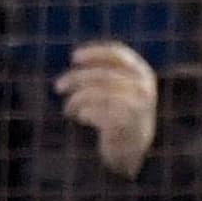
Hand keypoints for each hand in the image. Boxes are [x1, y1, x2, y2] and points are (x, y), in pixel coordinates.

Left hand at [58, 42, 158, 175]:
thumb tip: (76, 56)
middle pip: (100, 74)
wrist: (133, 147)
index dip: (94, 53)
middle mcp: (143, 88)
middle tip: (57, 87)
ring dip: (75, 100)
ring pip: (95, 93)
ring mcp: (137, 106)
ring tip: (68, 109)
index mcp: (144, 74)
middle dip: (74, 79)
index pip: (119, 54)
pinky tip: (83, 119)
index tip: (73, 57)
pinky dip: (84, 114)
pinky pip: (94, 111)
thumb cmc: (120, 113)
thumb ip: (107, 71)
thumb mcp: (120, 87)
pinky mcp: (125, 123)